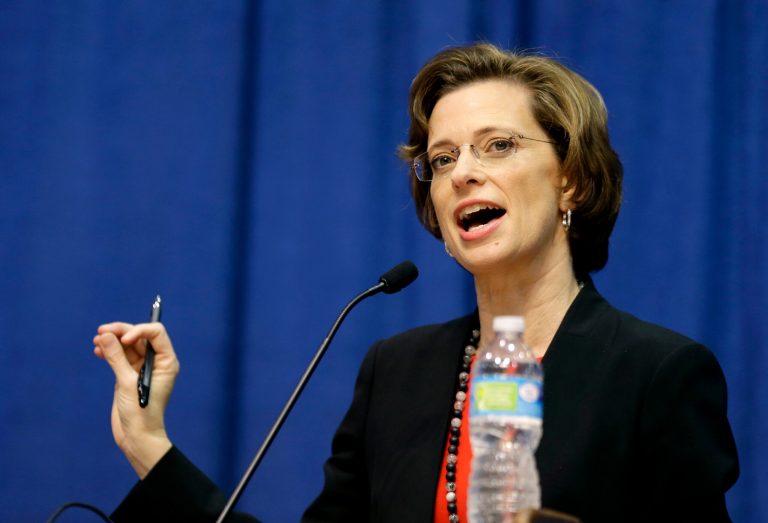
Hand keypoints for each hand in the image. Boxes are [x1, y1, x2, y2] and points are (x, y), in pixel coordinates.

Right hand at [93, 322, 178, 477]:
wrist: (137, 437)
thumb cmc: (140, 412)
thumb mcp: (126, 383)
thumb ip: (116, 357)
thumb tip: (105, 335)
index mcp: (166, 361)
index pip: (155, 333)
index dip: (139, 331)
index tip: (123, 339)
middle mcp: (157, 362)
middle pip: (139, 337)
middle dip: (121, 332)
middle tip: (101, 331)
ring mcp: (142, 368)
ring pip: (128, 346)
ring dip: (112, 341)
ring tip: (96, 341)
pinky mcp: (129, 376)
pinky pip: (120, 357)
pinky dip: (109, 352)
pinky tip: (97, 351)